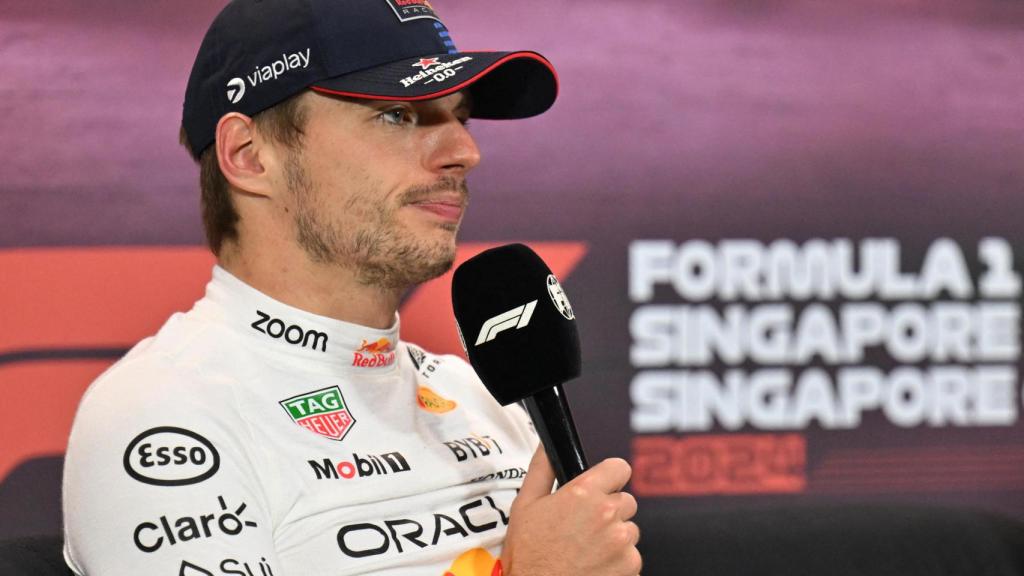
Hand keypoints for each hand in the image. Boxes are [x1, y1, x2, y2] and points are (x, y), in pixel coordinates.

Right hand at [500, 447, 640, 575]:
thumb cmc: (529, 555)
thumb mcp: (525, 505)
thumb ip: (542, 469)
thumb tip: (548, 447)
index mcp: (585, 494)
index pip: (619, 468)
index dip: (610, 477)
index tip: (604, 486)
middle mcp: (608, 515)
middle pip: (625, 502)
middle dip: (609, 511)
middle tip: (584, 528)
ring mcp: (622, 543)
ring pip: (629, 531)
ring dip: (614, 538)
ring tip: (586, 550)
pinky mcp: (630, 568)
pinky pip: (631, 557)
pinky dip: (618, 563)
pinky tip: (594, 567)